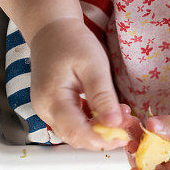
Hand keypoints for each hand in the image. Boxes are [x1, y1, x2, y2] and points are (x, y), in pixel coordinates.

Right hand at [29, 17, 128, 149]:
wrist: (51, 29)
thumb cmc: (70, 41)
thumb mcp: (93, 65)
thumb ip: (103, 96)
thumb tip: (114, 123)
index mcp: (52, 99)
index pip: (77, 133)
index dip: (102, 141)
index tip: (123, 137)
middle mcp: (45, 109)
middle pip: (76, 138)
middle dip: (103, 137)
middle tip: (125, 125)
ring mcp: (46, 110)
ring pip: (75, 133)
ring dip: (99, 130)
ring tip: (119, 115)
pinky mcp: (52, 108)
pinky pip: (73, 124)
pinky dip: (91, 123)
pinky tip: (106, 112)